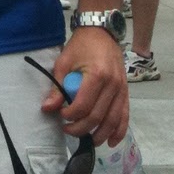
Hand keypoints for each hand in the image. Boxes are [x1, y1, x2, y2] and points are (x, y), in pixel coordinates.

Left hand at [43, 28, 127, 147]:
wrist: (101, 31)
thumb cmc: (81, 45)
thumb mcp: (64, 62)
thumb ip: (57, 87)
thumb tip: (47, 109)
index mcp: (97, 75)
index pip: (83, 106)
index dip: (70, 115)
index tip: (60, 114)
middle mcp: (113, 84)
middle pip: (97, 117)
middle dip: (80, 129)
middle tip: (67, 129)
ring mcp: (122, 89)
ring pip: (112, 120)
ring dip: (99, 134)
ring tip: (86, 140)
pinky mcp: (126, 92)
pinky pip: (125, 116)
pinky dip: (119, 131)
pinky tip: (110, 141)